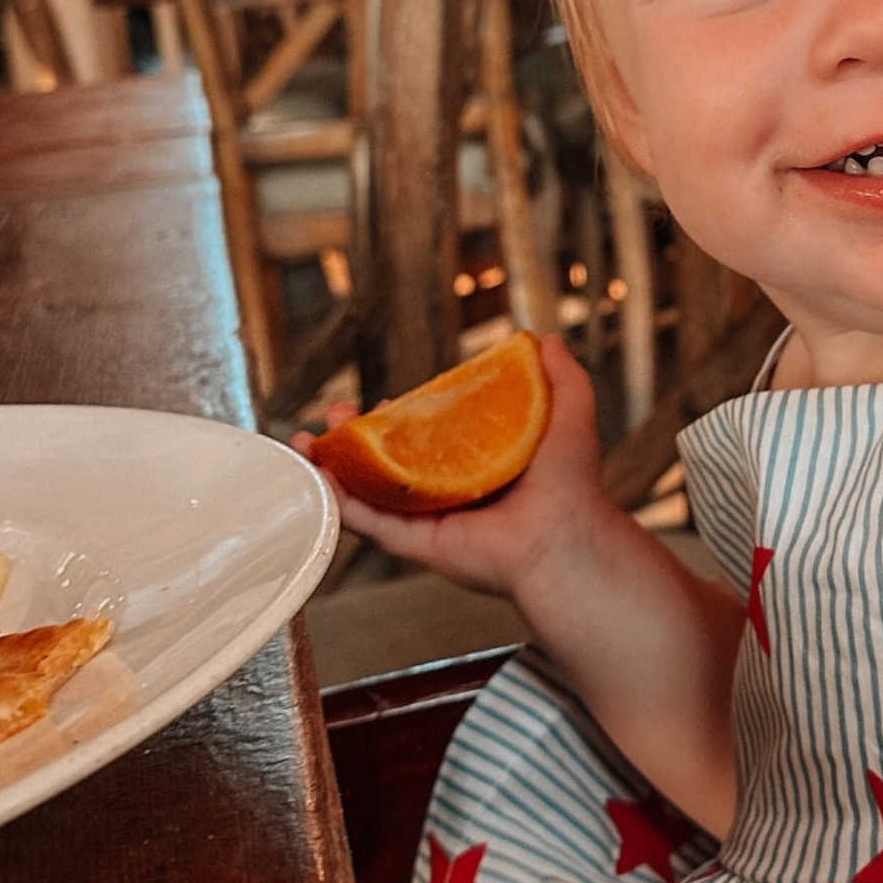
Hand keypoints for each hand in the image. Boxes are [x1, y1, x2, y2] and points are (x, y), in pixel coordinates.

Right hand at [292, 334, 616, 608]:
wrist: (565, 531)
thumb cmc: (572, 482)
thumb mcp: (569, 410)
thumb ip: (558, 374)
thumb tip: (545, 339)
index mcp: (474, 465)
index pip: (426, 437)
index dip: (398, 418)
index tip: (381, 399)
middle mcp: (448, 494)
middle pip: (386, 464)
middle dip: (354, 439)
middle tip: (337, 413)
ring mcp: (429, 520)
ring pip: (367, 493)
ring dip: (333, 467)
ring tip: (310, 443)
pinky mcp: (417, 543)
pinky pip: (368, 524)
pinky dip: (339, 503)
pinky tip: (319, 478)